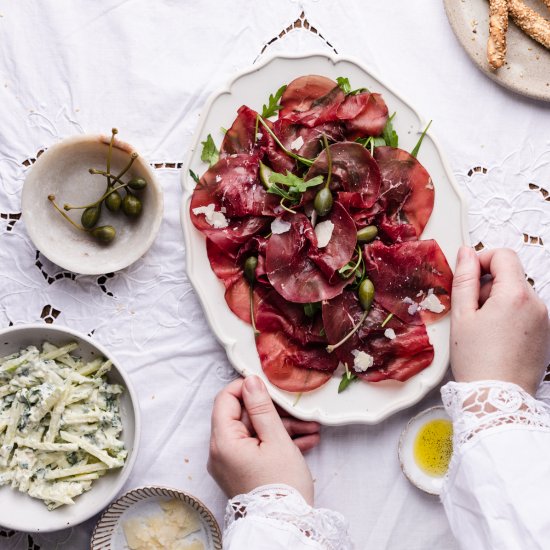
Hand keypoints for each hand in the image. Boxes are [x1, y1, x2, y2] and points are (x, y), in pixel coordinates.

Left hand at [207, 376, 319, 503]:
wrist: (286, 529)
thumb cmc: (282, 486)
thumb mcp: (276, 440)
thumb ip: (262, 407)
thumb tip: (250, 381)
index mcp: (223, 442)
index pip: (225, 399)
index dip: (246, 388)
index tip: (269, 387)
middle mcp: (220, 452)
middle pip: (242, 416)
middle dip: (273, 412)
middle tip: (298, 411)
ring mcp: (230, 464)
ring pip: (254, 432)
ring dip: (281, 428)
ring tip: (310, 429)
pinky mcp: (240, 472)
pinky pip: (256, 448)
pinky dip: (277, 443)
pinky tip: (305, 442)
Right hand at [451, 246, 549, 394]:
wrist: (497, 399)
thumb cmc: (477, 360)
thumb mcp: (462, 316)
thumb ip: (464, 279)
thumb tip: (466, 253)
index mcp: (516, 295)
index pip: (503, 256)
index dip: (481, 260)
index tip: (467, 276)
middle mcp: (537, 304)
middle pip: (510, 276)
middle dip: (487, 286)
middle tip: (470, 311)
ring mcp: (545, 320)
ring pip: (517, 294)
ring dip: (497, 301)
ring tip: (482, 328)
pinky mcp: (546, 334)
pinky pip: (526, 312)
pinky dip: (509, 316)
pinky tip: (495, 337)